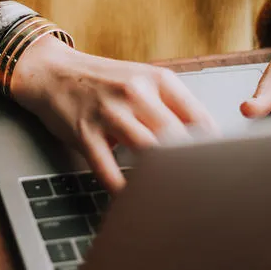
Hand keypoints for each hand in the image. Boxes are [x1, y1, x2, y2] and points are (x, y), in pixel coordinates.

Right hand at [11, 36, 217, 192]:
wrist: (53, 72)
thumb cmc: (104, 81)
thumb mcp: (142, 80)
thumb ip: (171, 105)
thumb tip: (204, 139)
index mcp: (158, 80)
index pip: (198, 117)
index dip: (212, 147)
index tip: (217, 167)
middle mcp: (136, 93)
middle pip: (176, 136)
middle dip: (190, 166)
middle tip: (199, 188)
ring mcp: (109, 112)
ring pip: (147, 151)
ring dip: (160, 177)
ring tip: (170, 197)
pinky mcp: (85, 132)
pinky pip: (107, 168)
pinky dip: (120, 188)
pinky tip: (130, 197)